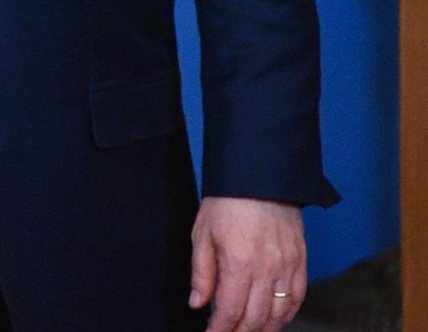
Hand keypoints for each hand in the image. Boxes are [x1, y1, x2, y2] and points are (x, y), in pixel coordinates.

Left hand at [189, 196, 305, 331]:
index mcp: (238, 263)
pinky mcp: (300, 262)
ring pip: (278, 314)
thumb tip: (198, 302)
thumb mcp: (202, 234)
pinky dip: (287, 315)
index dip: (220, 329)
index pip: (230, 310)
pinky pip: (297, 298)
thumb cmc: (227, 204)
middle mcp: (266, 270)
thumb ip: (201, 272)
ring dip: (264, 329)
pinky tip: (275, 321)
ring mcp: (286, 267)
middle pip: (255, 318)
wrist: (260, 179)